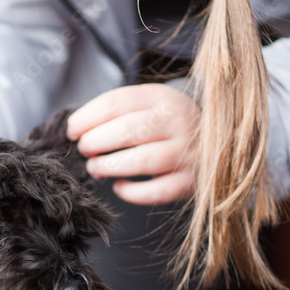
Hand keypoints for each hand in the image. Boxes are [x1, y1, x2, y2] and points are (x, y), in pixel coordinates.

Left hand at [66, 83, 199, 204]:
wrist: (218, 140)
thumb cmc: (168, 124)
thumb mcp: (150, 104)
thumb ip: (118, 112)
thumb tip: (75, 129)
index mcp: (163, 97)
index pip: (117, 103)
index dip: (87, 117)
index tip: (71, 129)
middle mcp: (178, 122)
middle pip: (128, 131)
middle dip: (96, 141)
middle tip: (83, 149)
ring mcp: (188, 152)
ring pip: (143, 160)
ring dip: (111, 166)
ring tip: (94, 168)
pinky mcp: (190, 181)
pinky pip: (158, 191)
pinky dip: (133, 192)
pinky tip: (119, 187)